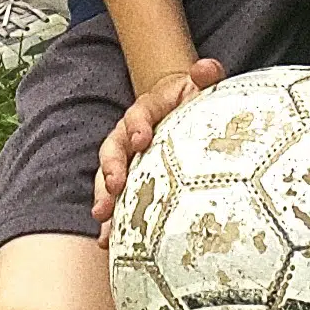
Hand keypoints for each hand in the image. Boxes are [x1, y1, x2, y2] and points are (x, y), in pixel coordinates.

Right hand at [92, 53, 227, 225]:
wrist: (182, 110)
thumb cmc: (193, 101)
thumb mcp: (201, 86)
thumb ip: (205, 76)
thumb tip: (207, 68)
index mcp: (147, 110)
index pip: (138, 115)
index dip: (137, 126)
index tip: (141, 138)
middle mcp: (130, 133)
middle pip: (113, 148)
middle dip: (111, 167)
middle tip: (114, 185)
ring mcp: (127, 158)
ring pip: (107, 175)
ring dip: (103, 196)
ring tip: (103, 218)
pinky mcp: (131, 179)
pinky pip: (116, 198)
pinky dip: (111, 219)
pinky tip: (107, 240)